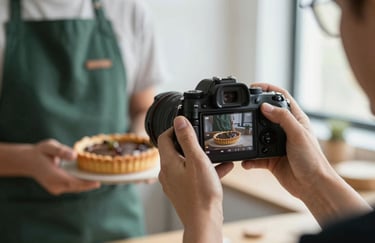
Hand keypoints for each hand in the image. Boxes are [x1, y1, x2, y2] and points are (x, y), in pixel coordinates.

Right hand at [26, 139, 99, 194]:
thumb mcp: (49, 146)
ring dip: (87, 183)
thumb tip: (73, 156)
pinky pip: (73, 187)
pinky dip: (82, 183)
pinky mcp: (58, 189)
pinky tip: (91, 177)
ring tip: (101, 177)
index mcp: (52, 176)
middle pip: (76, 187)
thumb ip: (61, 150)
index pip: (72, 182)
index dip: (85, 183)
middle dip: (90, 183)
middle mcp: (54, 185)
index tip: (98, 182)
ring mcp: (56, 189)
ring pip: (76, 188)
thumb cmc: (41, 152)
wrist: (29, 161)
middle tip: (106, 178)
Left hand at [158, 116, 232, 242]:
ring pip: (186, 163)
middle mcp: (167, 173)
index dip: (175, 128)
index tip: (187, 125)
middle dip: (191, 142)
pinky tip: (223, 169)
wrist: (204, 223)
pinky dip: (205, 170)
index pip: (164, 138)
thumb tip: (179, 120)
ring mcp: (175, 184)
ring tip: (216, 154)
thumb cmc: (201, 194)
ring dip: (201, 157)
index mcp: (168, 163)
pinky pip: (193, 176)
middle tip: (203, 138)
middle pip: (175, 150)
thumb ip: (188, 139)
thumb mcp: (197, 160)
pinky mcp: (183, 192)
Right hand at [242, 83, 330, 198]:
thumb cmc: (312, 160)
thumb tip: (265, 106)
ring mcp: (277, 145)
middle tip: (241, 112)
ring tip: (243, 139)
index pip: (281, 97)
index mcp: (295, 120)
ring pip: (257, 136)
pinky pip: (255, 157)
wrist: (312, 186)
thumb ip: (282, 118)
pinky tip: (246, 161)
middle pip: (266, 115)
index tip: (254, 87)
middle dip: (253, 113)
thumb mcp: (298, 134)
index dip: (268, 89)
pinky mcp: (270, 160)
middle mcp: (285, 130)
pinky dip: (249, 159)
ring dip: (249, 139)